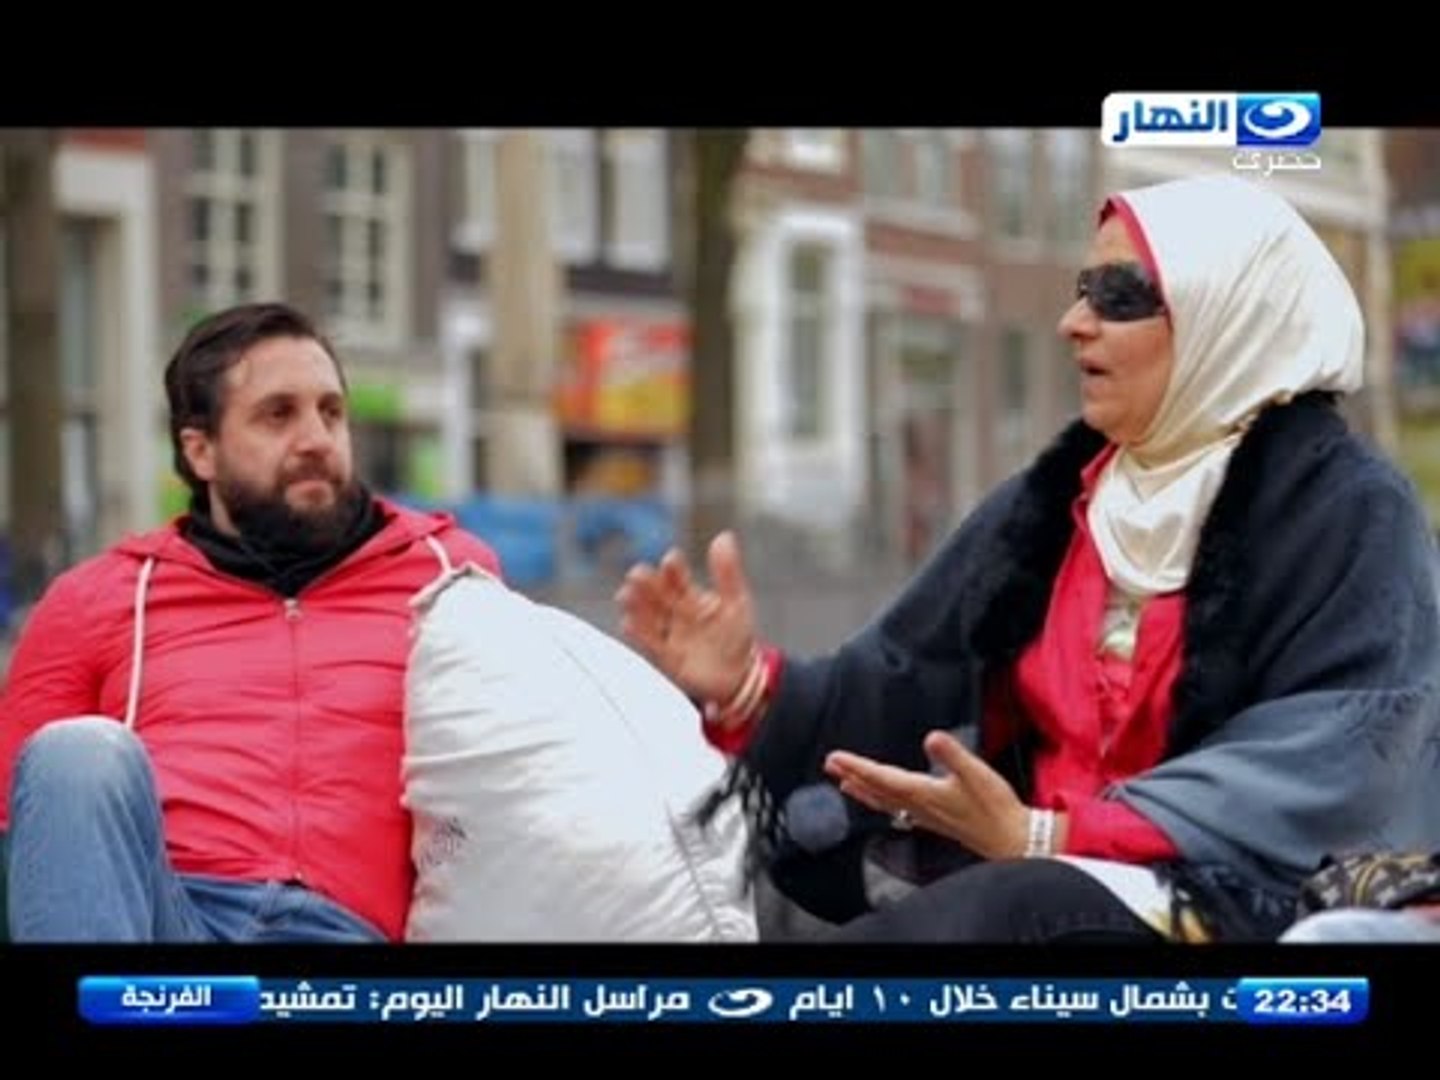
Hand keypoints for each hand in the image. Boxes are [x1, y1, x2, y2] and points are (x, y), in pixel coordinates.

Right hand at [615, 531, 757, 702]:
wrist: (737, 676)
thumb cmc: (736, 635)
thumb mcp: (736, 601)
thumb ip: (727, 572)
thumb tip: (724, 536)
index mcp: (690, 593)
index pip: (677, 576)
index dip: (673, 567)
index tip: (670, 559)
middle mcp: (674, 610)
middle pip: (656, 593)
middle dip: (646, 583)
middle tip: (636, 573)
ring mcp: (668, 631)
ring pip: (647, 614)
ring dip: (635, 605)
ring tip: (625, 594)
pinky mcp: (665, 654)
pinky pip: (649, 642)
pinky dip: (638, 632)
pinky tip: (628, 622)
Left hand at [824, 730, 1042, 859]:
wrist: (1012, 839)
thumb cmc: (996, 807)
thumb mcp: (977, 774)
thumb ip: (953, 755)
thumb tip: (931, 737)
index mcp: (924, 793)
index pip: (882, 777)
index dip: (857, 766)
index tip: (836, 758)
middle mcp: (919, 806)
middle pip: (877, 789)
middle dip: (852, 775)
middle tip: (830, 764)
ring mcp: (925, 815)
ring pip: (884, 801)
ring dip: (862, 789)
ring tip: (843, 782)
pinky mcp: (933, 818)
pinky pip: (897, 809)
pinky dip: (881, 801)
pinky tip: (879, 800)